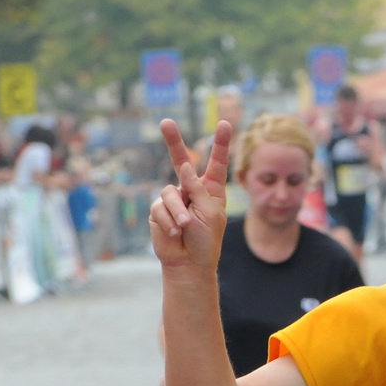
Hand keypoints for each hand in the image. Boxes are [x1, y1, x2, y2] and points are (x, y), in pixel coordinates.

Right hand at [149, 118, 230, 271]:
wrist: (189, 263)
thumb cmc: (206, 240)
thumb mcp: (210, 213)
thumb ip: (198, 189)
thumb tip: (185, 166)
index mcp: (211, 191)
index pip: (217, 163)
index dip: (221, 144)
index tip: (226, 123)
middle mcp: (191, 191)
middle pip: (181, 161)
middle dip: (173, 142)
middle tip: (165, 122)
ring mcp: (174, 199)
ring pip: (170, 192)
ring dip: (179, 213)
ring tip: (186, 228)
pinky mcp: (159, 210)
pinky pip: (160, 207)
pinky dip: (169, 221)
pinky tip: (175, 233)